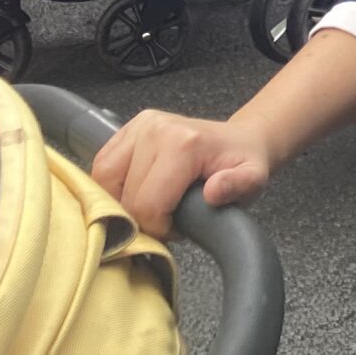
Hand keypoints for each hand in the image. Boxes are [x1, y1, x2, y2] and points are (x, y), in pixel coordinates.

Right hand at [92, 108, 277, 239]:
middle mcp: (157, 129)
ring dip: (119, 203)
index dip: (157, 228)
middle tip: (164, 221)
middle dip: (141, 218)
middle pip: (124, 196)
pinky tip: (132, 194)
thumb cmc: (243, 163)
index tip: (175, 229)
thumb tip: (214, 192)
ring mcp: (140, 126)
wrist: (240, 140)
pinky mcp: (128, 128)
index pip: (147, 204)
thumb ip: (238, 186)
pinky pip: (101, 166)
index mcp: (184, 144)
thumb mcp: (254, 179)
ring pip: (104, 180)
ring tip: (147, 208)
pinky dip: (110, 187)